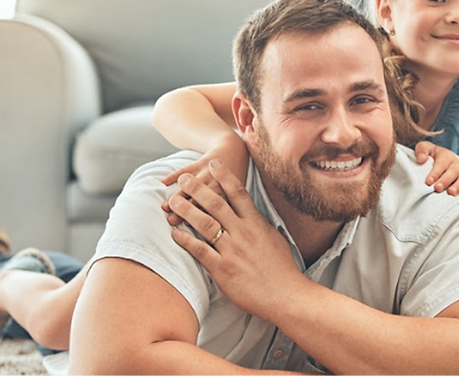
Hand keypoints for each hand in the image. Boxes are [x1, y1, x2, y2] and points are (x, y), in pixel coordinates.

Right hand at [161, 138, 248, 225]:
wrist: (235, 151)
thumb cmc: (234, 183)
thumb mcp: (237, 198)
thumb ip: (229, 217)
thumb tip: (221, 243)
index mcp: (230, 197)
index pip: (216, 212)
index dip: (204, 222)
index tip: (191, 233)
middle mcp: (219, 185)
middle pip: (202, 200)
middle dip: (187, 211)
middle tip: (172, 221)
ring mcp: (209, 173)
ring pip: (193, 186)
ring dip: (178, 195)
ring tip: (165, 206)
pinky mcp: (200, 162)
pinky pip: (186, 168)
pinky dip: (174, 175)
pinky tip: (162, 183)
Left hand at [168, 160, 304, 318]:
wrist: (285, 294)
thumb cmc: (281, 269)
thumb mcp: (274, 239)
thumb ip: (259, 225)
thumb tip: (251, 214)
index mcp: (256, 224)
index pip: (238, 193)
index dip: (224, 176)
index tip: (214, 164)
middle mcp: (243, 233)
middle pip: (216, 204)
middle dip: (198, 188)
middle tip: (184, 178)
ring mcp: (232, 250)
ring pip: (205, 223)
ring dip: (187, 210)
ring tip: (173, 201)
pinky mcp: (222, 269)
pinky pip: (199, 250)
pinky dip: (186, 240)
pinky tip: (176, 233)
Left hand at [414, 141, 458, 198]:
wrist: (444, 160)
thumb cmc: (433, 156)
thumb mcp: (425, 148)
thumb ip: (421, 150)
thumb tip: (421, 159)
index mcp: (446, 155)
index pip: (441, 163)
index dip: (435, 173)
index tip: (428, 181)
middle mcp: (457, 164)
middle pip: (453, 172)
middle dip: (445, 181)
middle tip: (437, 188)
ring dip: (458, 186)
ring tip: (451, 193)